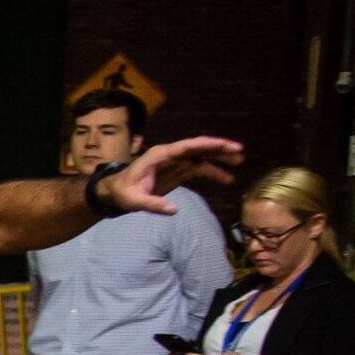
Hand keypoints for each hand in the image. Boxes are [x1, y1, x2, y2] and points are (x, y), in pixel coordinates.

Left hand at [104, 135, 241, 214]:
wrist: (115, 192)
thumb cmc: (123, 193)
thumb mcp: (134, 201)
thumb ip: (153, 204)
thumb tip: (174, 210)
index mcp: (159, 155)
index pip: (186, 146)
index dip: (205, 144)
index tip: (224, 144)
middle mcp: (169, 155)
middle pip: (198, 148)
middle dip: (218, 148)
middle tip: (239, 151)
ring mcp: (175, 162)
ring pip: (202, 156)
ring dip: (220, 158)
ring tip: (239, 161)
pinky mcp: (178, 171)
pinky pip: (199, 168)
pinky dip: (213, 171)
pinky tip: (227, 179)